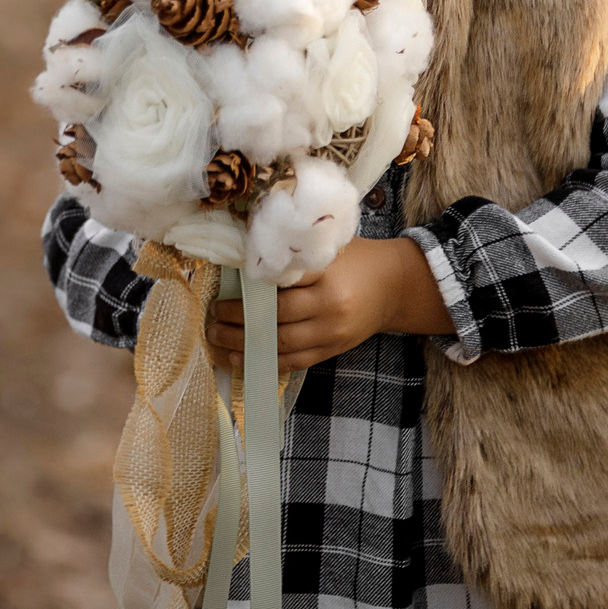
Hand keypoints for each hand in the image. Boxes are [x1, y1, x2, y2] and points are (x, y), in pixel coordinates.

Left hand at [204, 237, 452, 372]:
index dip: (249, 286)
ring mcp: (331, 333)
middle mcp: (330, 306)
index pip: (281, 282)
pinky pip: (292, 362)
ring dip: (243, 343)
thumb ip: (296, 253)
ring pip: (279, 344)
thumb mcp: (331, 246)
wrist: (396, 286)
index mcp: (327, 274)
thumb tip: (247, 252)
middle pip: (275, 317)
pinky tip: (237, 360)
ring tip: (216, 337)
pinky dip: (262, 362)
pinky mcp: (332, 350)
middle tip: (211, 314)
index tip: (223, 286)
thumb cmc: (358, 258)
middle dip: (238, 318)